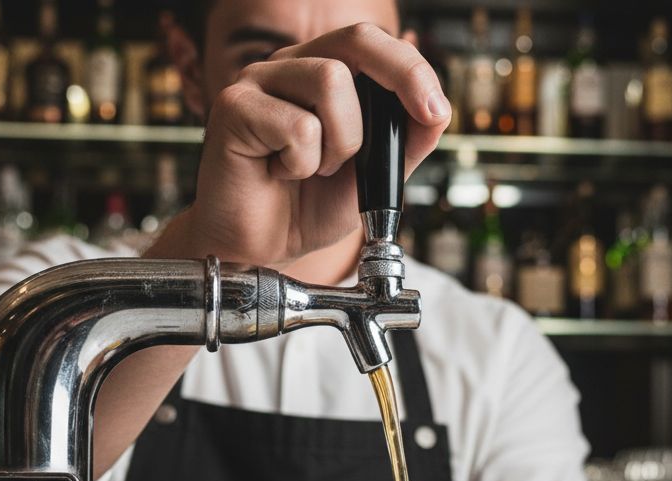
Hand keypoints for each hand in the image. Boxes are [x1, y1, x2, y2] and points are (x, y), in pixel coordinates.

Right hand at [172, 23, 449, 267]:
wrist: (260, 248)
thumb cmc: (305, 209)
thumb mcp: (372, 178)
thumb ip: (404, 144)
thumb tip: (438, 111)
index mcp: (321, 73)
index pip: (371, 43)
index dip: (411, 68)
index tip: (436, 109)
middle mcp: (290, 68)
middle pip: (356, 41)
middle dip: (401, 77)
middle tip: (423, 114)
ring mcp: (258, 81)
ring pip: (331, 82)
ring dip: (341, 142)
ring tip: (316, 169)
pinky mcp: (233, 106)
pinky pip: (298, 127)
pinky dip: (302, 163)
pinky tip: (283, 174)